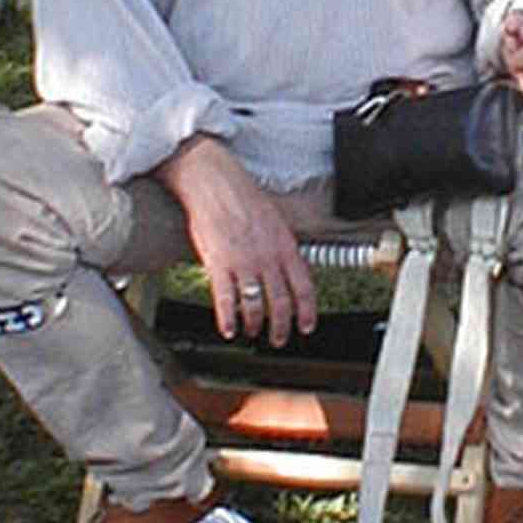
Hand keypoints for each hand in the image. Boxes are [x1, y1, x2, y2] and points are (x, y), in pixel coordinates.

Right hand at [153, 137, 316, 345]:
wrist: (215, 184)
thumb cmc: (243, 198)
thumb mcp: (276, 220)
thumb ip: (285, 247)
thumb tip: (295, 267)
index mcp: (285, 246)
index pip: (304, 287)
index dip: (307, 311)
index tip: (306, 326)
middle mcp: (268, 257)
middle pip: (281, 302)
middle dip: (281, 327)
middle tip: (278, 339)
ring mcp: (244, 263)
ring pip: (255, 305)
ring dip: (254, 324)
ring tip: (251, 331)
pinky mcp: (219, 265)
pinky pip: (226, 300)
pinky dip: (228, 319)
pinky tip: (228, 329)